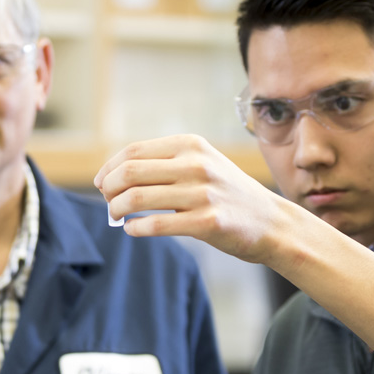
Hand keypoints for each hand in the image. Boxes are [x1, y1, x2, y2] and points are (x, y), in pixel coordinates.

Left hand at [94, 134, 294, 264]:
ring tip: (116, 216)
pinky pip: (156, 225)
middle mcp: (196, 164)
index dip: (109, 168)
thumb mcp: (202, 163)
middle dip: (108, 189)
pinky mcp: (208, 222)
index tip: (102, 183)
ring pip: (137, 198)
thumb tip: (114, 177)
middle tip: (106, 201)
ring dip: (116, 210)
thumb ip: (165, 164)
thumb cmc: (228, 194)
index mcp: (191, 144)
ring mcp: (203, 193)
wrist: (271, 222)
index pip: (133, 151)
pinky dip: (135, 228)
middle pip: (129, 173)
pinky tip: (132, 229)